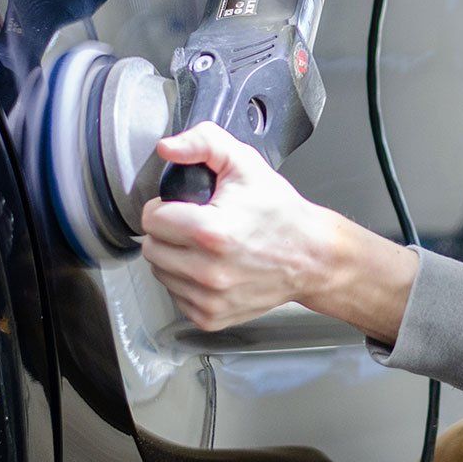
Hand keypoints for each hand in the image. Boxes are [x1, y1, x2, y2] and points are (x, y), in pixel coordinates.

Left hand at [140, 122, 340, 330]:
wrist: (311, 256)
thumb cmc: (280, 212)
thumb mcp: (246, 163)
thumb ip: (204, 143)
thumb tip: (167, 148)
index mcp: (210, 232)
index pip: (151, 218)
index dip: (166, 206)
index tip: (187, 206)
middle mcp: (207, 272)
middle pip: (151, 248)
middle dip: (168, 232)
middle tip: (197, 224)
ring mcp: (209, 299)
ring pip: (160, 273)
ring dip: (175, 258)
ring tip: (206, 246)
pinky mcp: (210, 318)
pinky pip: (176, 296)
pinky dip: (187, 282)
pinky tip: (212, 268)